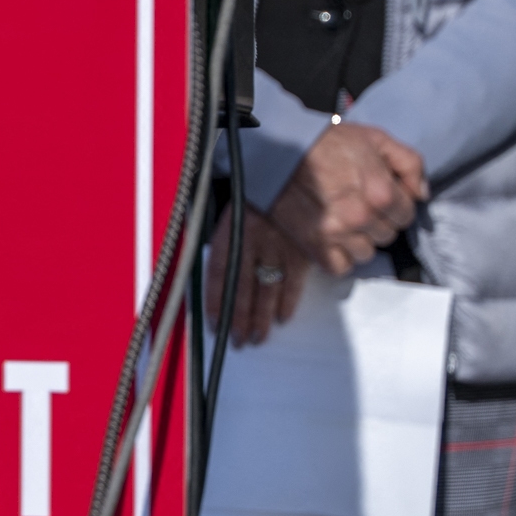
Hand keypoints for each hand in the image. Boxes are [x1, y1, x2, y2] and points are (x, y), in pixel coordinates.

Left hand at [204, 207, 308, 345]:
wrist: (287, 174)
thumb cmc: (256, 198)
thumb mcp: (232, 214)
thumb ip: (226, 244)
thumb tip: (218, 279)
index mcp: (231, 232)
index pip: (219, 273)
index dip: (216, 301)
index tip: (214, 323)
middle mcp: (252, 242)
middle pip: (242, 289)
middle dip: (239, 319)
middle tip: (238, 341)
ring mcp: (278, 247)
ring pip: (267, 290)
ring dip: (261, 318)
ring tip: (257, 338)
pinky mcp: (300, 250)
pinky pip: (293, 282)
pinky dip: (288, 302)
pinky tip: (282, 317)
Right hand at [270, 121, 425, 278]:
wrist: (279, 153)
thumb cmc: (327, 143)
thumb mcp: (375, 138)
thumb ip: (409, 162)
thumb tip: (421, 194)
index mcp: (381, 191)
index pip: (407, 216)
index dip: (396, 205)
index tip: (381, 196)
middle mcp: (362, 217)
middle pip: (387, 236)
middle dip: (378, 221)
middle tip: (358, 204)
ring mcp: (339, 235)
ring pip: (366, 254)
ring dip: (359, 240)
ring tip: (344, 220)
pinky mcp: (316, 248)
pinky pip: (341, 266)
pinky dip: (338, 256)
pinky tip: (331, 236)